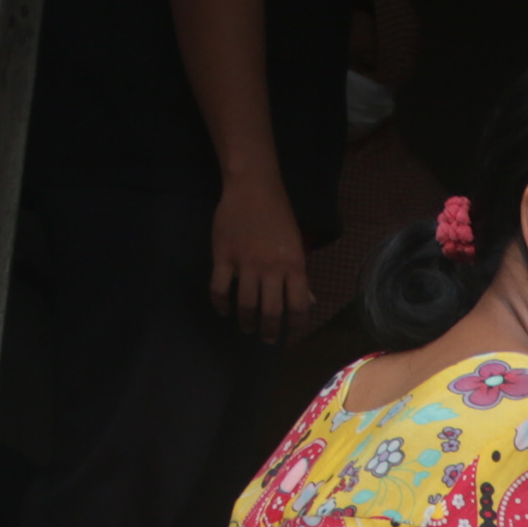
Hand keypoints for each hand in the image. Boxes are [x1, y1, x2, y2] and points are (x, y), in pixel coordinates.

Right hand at [210, 171, 314, 340]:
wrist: (253, 188)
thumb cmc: (279, 216)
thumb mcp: (297, 245)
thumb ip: (300, 275)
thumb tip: (308, 302)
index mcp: (294, 266)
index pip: (298, 305)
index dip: (296, 324)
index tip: (292, 333)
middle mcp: (271, 268)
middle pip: (271, 311)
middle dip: (270, 331)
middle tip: (267, 339)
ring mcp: (245, 263)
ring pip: (245, 304)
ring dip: (247, 321)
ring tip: (247, 327)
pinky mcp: (223, 256)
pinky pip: (219, 288)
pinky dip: (220, 304)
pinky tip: (224, 311)